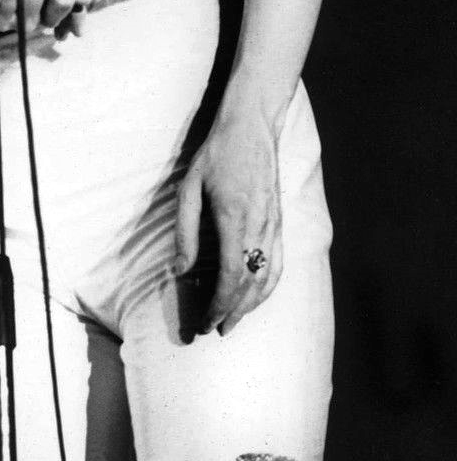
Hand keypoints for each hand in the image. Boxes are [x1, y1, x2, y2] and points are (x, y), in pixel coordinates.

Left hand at [174, 104, 282, 336]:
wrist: (251, 129)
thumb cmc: (216, 156)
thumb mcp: (189, 188)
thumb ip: (186, 231)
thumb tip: (180, 270)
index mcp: (235, 220)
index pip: (230, 276)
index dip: (218, 305)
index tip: (205, 322)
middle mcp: (260, 227)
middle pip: (251, 284)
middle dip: (232, 313)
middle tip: (213, 331)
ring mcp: (274, 226)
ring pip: (268, 278)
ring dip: (251, 306)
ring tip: (232, 322)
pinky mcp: (279, 223)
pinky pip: (278, 264)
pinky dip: (268, 288)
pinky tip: (255, 297)